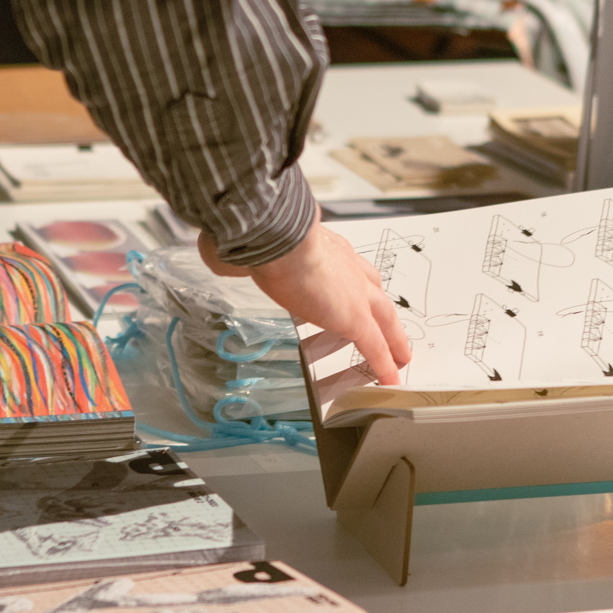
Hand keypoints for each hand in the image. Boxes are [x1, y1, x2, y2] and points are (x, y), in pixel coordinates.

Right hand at [200, 219, 411, 384]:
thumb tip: (214, 253)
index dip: (355, 283)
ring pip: (384, 321)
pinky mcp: (355, 318)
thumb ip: (238, 253)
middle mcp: (347, 266)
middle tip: (394, 330)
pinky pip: (375, 347)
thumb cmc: (263, 234)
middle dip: (385, 314)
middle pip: (376, 294)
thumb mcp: (249, 243)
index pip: (347, 267)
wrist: (280, 236)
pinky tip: (390, 379)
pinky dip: (384, 364)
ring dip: (393, 339)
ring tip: (399, 359)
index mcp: (326, 247)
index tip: (356, 290)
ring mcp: (355, 293)